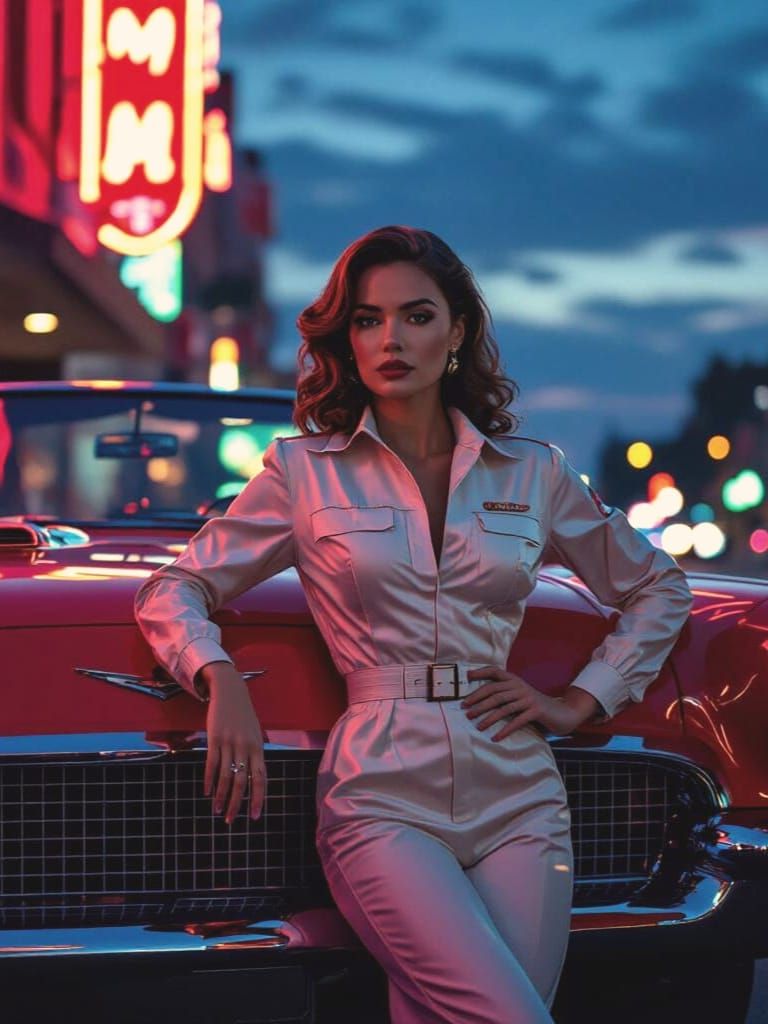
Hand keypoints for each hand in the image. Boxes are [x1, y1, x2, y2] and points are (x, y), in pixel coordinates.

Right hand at [202, 665, 266, 824]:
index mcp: (258, 748)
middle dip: (236, 804)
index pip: (260, 779)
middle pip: (242, 782)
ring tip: (215, 810)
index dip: (257, 799)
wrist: (231, 691)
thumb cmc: (244, 715)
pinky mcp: (215, 738)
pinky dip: (209, 780)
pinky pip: (211, 764)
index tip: (254, 817)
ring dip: (220, 796)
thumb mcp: (255, 733)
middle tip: (230, 820)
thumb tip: (257, 776)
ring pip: (226, 776)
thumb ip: (256, 753)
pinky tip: (206, 792)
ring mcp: (230, 743)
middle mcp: (245, 747)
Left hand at [462, 666, 598, 739]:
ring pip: (503, 707)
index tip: (467, 677)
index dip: (480, 673)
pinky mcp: (536, 710)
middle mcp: (520, 686)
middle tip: (466, 711)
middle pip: (494, 692)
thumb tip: (481, 700)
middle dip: (478, 701)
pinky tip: (496, 737)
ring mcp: (528, 698)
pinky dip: (505, 730)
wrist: (561, 713)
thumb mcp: (520, 695)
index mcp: (515, 680)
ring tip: (478, 726)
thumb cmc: (535, 706)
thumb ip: (505, 693)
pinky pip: (517, 721)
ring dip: (488, 718)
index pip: (495, 671)